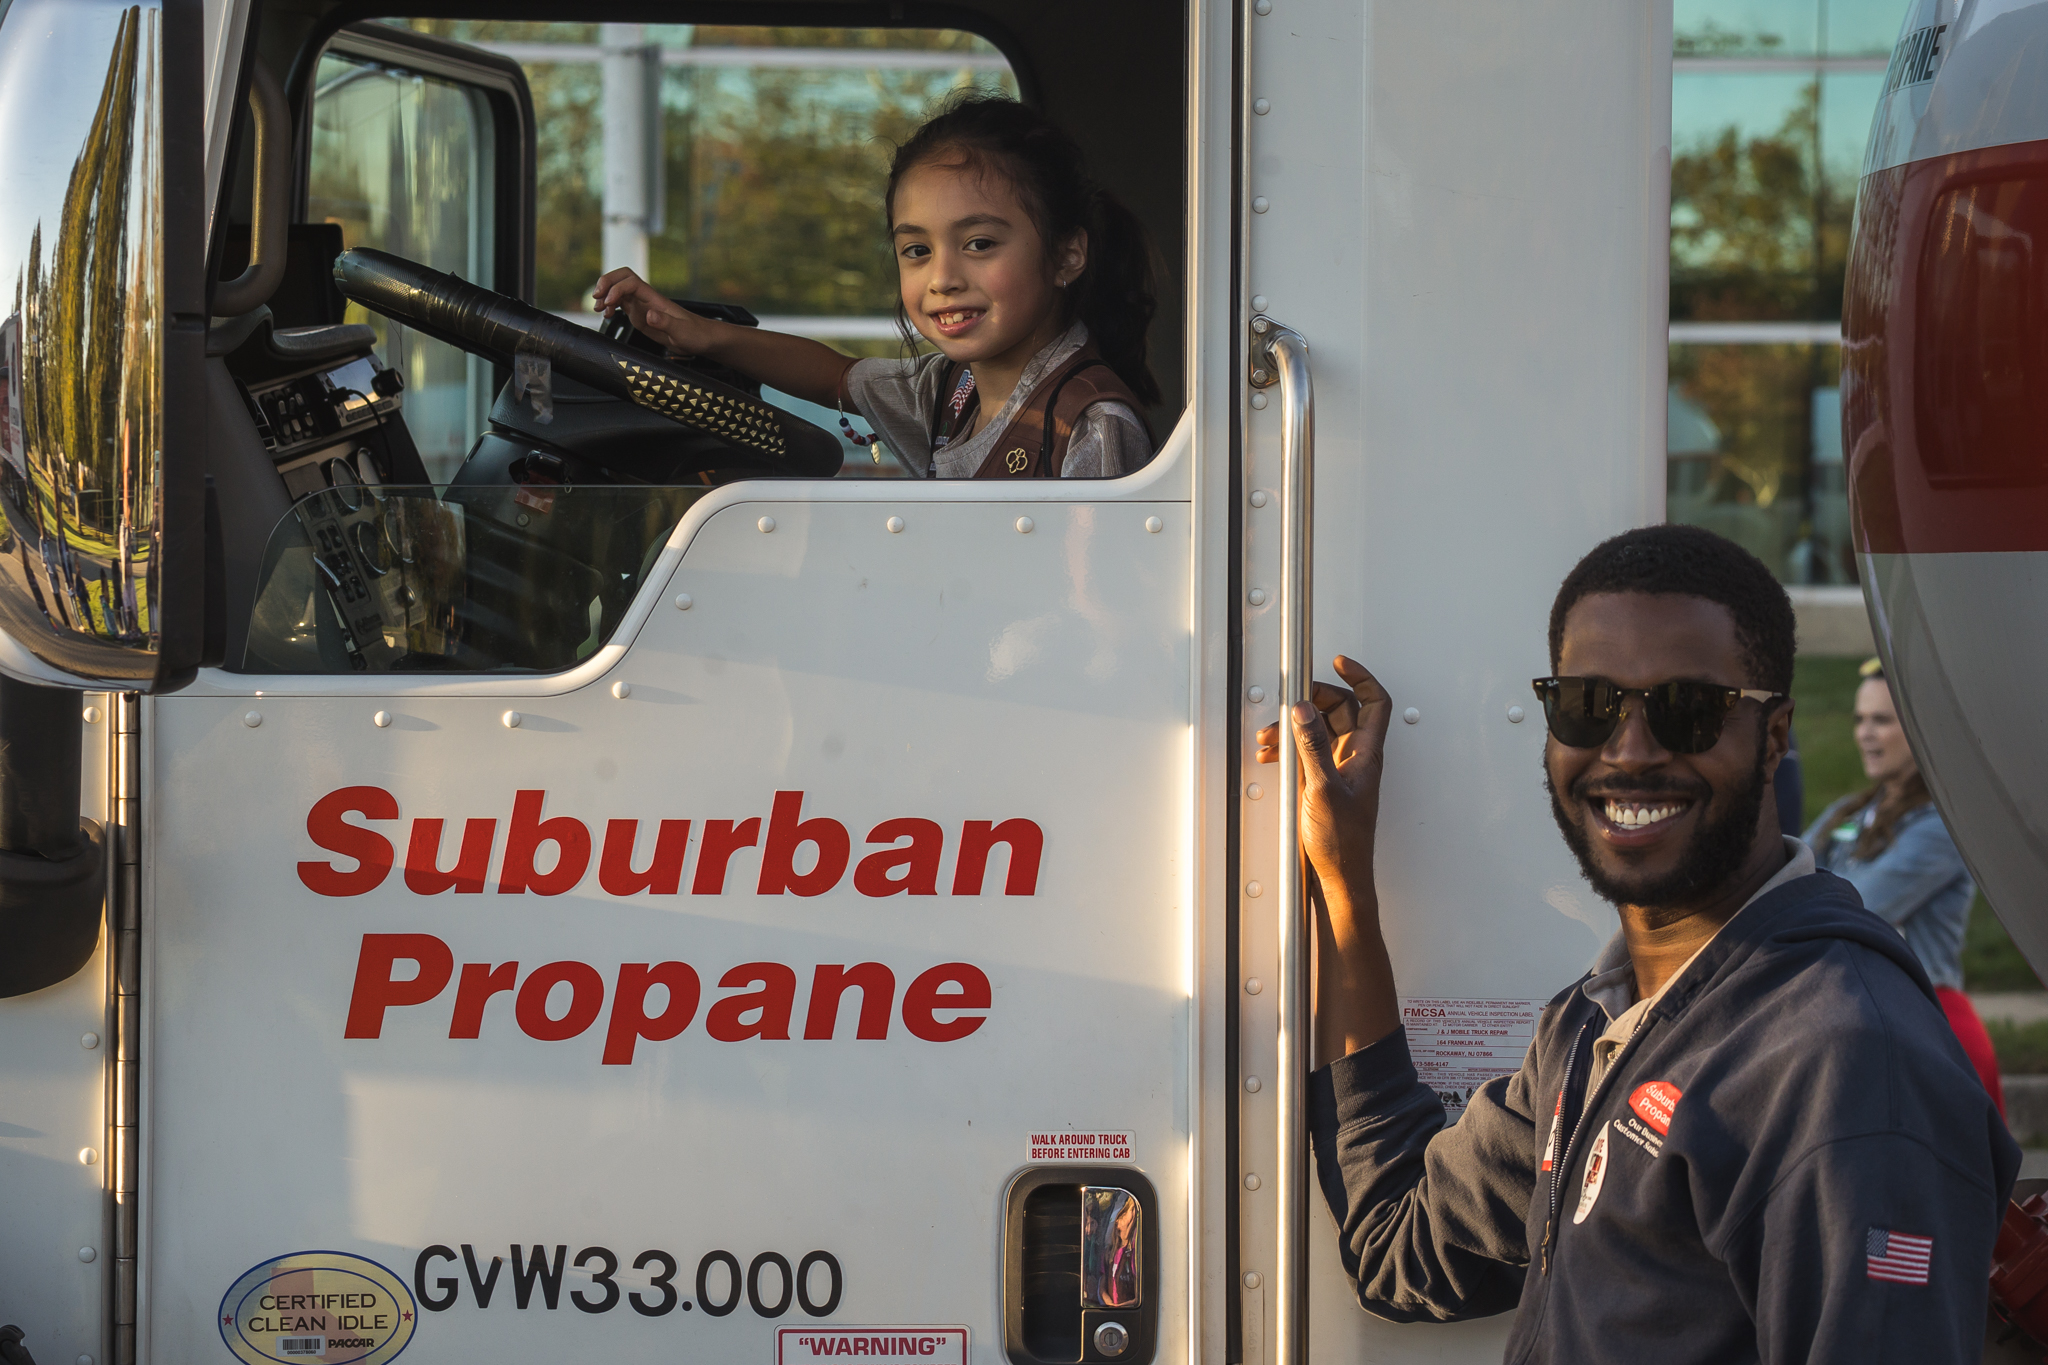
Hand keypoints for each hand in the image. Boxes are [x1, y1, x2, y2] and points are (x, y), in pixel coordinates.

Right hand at [592, 267, 720, 354]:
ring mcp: (642, 306)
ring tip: (597, 310)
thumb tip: (649, 314)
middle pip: (621, 278)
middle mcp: (646, 298)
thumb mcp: (682, 332)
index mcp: (655, 298)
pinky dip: (609, 306)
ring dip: (605, 295)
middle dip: (606, 284)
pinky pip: (620, 304)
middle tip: (596, 299)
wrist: (702, 339)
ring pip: (618, 290)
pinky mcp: (640, 316)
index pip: (631, 282)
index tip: (609, 303)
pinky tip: (606, 315)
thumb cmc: (696, 334)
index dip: (617, 289)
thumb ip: (666, 323)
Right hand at [1253, 655, 1390, 897]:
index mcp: (1366, 752)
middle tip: (1288, 704)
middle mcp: (1356, 756)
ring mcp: (1340, 767)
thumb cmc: (1344, 842)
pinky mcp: (1323, 781)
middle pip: (1340, 709)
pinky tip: (1272, 756)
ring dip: (1293, 727)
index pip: (1374, 701)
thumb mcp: (1322, 788)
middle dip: (1310, 701)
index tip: (1339, 661)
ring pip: (1318, 729)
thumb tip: (1303, 710)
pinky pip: (1307, 751)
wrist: (1340, 875)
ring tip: (1269, 737)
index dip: (1360, 676)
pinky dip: (1289, 747)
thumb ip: (1312, 745)